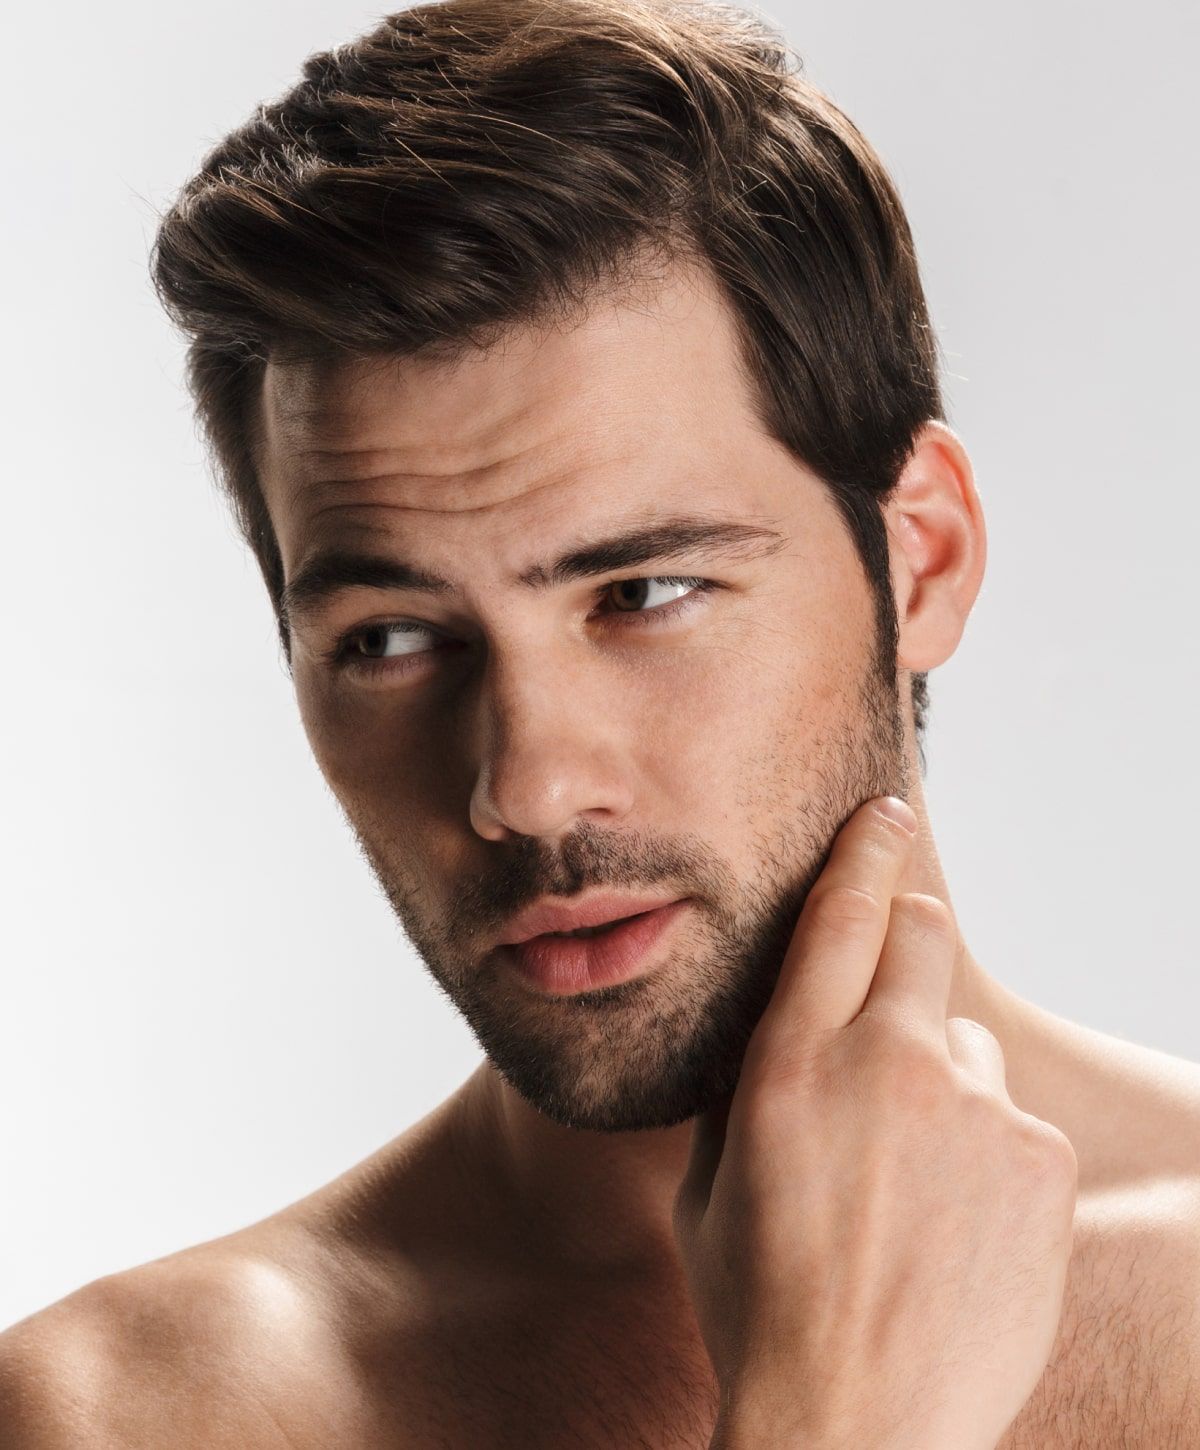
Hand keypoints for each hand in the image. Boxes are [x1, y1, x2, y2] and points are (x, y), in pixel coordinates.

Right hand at [673, 796, 1077, 1449]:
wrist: (857, 1427)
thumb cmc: (758, 1309)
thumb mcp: (709, 1187)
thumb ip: (745, 1093)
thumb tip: (772, 1038)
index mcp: (790, 1063)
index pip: (840, 914)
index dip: (866, 851)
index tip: (884, 817)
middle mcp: (889, 1065)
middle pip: (924, 937)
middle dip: (910, 934)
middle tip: (894, 988)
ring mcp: (977, 1112)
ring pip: (964, 1049)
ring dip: (938, 1087)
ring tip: (910, 1192)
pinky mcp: (1040, 1163)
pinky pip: (1012, 1124)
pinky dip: (985, 1155)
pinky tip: (953, 1230)